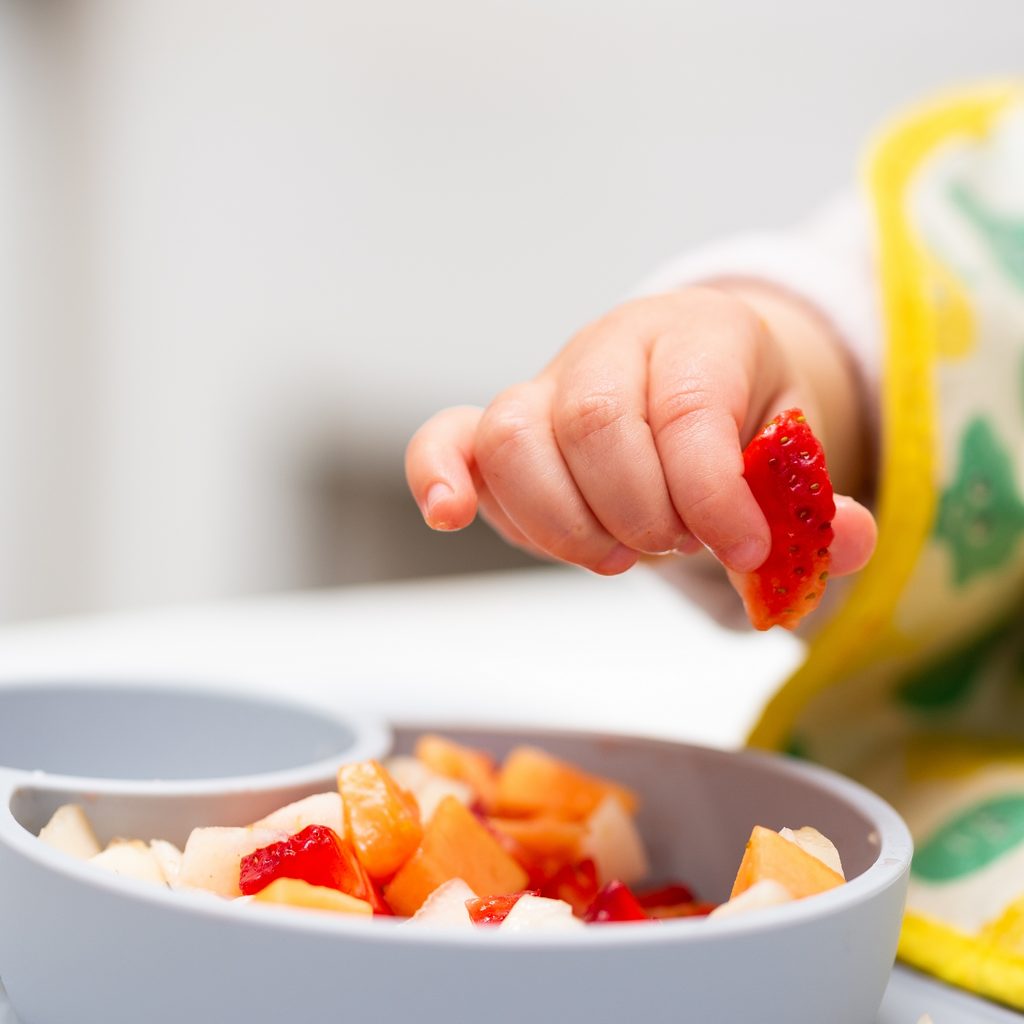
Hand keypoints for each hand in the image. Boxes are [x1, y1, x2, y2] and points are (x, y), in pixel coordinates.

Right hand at [405, 286, 875, 579]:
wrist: (687, 383)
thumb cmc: (740, 421)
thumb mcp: (796, 453)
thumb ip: (817, 501)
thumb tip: (847, 541)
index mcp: (700, 334)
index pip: (688, 406)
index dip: (712, 492)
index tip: (745, 551)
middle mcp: (612, 345)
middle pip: (596, 423)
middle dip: (642, 511)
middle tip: (676, 544)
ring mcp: (545, 384)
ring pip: (516, 437)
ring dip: (566, 522)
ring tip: (617, 554)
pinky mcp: (497, 427)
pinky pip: (446, 437)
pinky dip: (438, 476)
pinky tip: (451, 516)